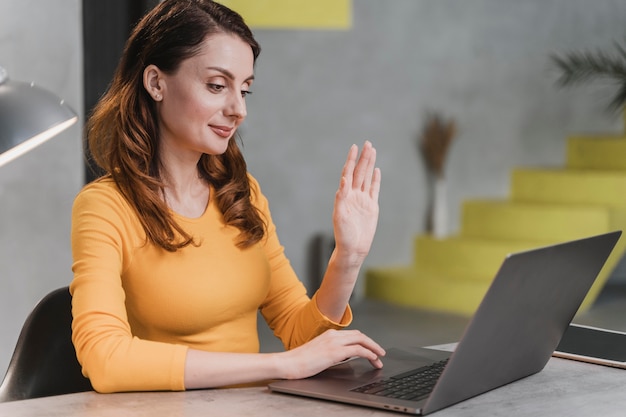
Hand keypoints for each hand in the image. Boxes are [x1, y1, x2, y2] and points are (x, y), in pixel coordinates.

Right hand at [280, 329, 385, 379]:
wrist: (288, 363)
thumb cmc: (299, 361)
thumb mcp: (318, 353)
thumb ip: (330, 351)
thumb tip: (341, 357)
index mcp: (328, 334)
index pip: (352, 334)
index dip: (364, 341)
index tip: (371, 349)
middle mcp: (333, 335)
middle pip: (360, 335)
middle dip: (372, 344)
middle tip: (380, 353)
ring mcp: (334, 342)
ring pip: (361, 340)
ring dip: (373, 348)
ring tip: (380, 358)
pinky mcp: (335, 352)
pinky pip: (358, 350)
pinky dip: (369, 353)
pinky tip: (373, 359)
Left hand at [333, 141, 380, 264]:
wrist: (353, 248)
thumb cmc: (343, 234)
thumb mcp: (340, 215)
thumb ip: (341, 197)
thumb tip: (344, 180)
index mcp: (345, 195)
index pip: (349, 173)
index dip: (351, 160)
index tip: (354, 147)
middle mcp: (354, 195)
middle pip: (360, 172)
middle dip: (363, 157)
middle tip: (367, 143)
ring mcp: (363, 200)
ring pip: (367, 177)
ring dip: (369, 164)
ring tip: (372, 150)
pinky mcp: (372, 207)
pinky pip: (374, 190)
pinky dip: (375, 180)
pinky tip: (376, 170)